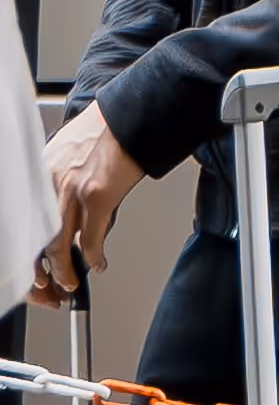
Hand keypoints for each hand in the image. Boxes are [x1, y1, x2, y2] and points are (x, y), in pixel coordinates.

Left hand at [31, 107, 143, 308]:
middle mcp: (48, 185)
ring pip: (56, 249)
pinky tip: (99, 263)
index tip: (32, 274)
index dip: (25, 259)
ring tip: (70, 283)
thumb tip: (61, 218)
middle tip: (49, 289)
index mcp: (37, 176)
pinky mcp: (98, 197)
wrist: (132, 115)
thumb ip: (55, 186)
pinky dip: (94, 258)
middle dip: (40, 276)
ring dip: (64, 273)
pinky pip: (89, 241)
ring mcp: (71, 192)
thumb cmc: (104, 132)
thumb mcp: (63, 156)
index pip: (22, 229)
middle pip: (34, 244)